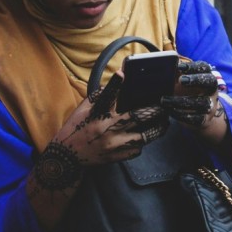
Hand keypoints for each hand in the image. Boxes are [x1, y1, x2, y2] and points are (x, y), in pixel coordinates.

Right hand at [30, 74, 168, 193]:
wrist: (67, 157)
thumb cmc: (76, 129)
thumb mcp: (83, 110)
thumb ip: (99, 97)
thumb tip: (116, 86)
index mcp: (97, 114)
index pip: (107, 95)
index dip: (115, 84)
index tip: (123, 74)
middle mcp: (107, 128)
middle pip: (136, 117)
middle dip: (153, 111)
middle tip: (164, 106)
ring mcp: (114, 144)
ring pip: (143, 136)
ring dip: (156, 129)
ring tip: (164, 123)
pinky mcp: (117, 157)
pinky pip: (137, 149)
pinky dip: (142, 142)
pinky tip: (147, 137)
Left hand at [161, 60, 222, 129]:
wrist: (197, 113)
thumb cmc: (186, 91)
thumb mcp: (182, 81)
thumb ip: (176, 73)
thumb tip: (165, 64)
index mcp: (206, 76)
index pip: (204, 68)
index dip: (193, 66)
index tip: (179, 67)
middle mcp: (212, 90)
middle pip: (210, 81)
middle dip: (196, 80)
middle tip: (181, 80)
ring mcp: (210, 105)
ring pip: (202, 103)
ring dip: (181, 101)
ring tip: (164, 100)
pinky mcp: (204, 119)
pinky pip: (196, 118)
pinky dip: (182, 115)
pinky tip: (170, 111)